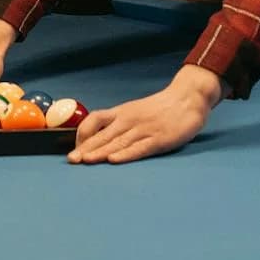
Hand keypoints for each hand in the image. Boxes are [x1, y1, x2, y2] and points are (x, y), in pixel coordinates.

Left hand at [67, 65, 222, 164]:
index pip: (95, 120)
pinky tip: (114, 160)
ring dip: (100, 152)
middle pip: (103, 134)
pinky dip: (125, 154)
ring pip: (118, 142)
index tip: (75, 148)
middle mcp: (129, 120)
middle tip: (71, 161)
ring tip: (86, 161)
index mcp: (122, 112)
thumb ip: (120, 121)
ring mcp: (144, 129)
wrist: (188, 98)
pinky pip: (139, 148)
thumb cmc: (161, 107)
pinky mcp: (159, 139)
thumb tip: (100, 137)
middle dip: (86, 148)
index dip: (83, 134)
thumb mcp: (136, 110)